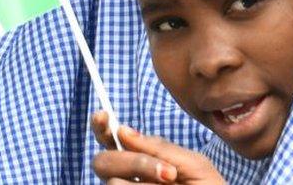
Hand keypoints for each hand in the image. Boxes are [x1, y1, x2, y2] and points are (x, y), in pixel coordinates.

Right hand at [91, 111, 223, 183]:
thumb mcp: (192, 163)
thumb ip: (159, 148)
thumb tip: (123, 130)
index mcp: (139, 157)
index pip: (110, 140)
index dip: (100, 126)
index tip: (103, 115)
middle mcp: (127, 177)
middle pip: (102, 162)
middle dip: (132, 162)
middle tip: (166, 171)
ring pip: (113, 183)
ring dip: (145, 179)